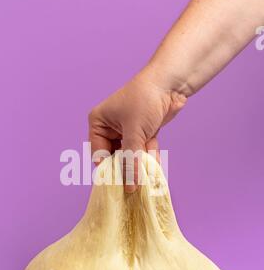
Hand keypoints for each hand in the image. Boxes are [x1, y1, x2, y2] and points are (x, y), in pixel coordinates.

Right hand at [89, 68, 186, 191]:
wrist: (170, 84)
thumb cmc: (145, 100)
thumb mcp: (134, 131)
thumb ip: (131, 159)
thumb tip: (130, 186)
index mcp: (99, 123)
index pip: (99, 154)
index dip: (108, 170)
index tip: (118, 185)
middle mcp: (110, 128)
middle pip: (115, 157)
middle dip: (126, 168)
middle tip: (133, 185)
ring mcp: (127, 131)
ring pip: (131, 155)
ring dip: (140, 164)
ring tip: (146, 177)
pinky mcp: (142, 132)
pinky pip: (143, 150)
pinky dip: (149, 157)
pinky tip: (155, 165)